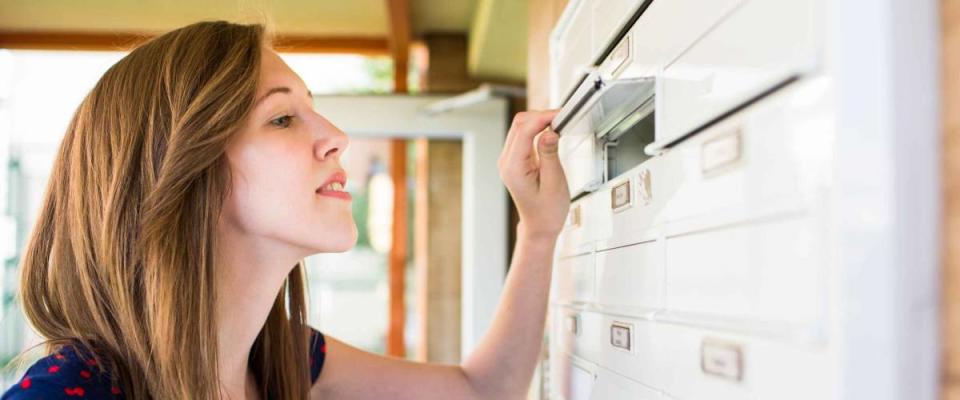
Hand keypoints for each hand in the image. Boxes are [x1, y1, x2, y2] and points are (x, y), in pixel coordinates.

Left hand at [497, 110, 570, 240]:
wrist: (540, 226)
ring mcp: (509, 160)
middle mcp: (507, 162)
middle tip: (562, 117)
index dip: (542, 117)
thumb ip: (550, 155)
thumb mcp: (554, 182)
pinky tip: (550, 131)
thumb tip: (549, 132)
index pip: (523, 130)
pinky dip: (537, 129)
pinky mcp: (515, 160)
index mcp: (513, 168)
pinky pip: (523, 136)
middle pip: (519, 124)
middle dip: (540, 116)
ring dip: (539, 121)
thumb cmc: (548, 211)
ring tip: (558, 123)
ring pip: (520, 127)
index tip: (560, 114)